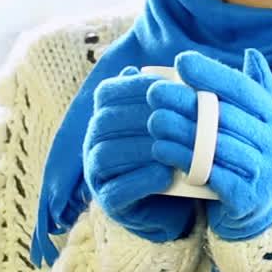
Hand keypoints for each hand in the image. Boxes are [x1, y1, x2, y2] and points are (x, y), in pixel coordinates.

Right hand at [83, 67, 195, 241]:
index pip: (108, 93)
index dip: (135, 87)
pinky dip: (141, 180)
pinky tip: (166, 175)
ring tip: (173, 146)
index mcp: (105, 116)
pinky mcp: (108, 203)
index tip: (166, 86)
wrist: (177, 200)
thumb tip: (158, 68)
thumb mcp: (171, 119)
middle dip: (143, 115)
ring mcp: (97, 174)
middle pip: (106, 122)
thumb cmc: (173, 150)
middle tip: (177, 115)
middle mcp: (93, 142)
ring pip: (108, 154)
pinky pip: (117, 190)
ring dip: (142, 148)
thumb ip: (164, 95)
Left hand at [146, 49, 271, 241]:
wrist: (259, 210)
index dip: (211, 72)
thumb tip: (250, 53)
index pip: (242, 88)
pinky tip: (160, 150)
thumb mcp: (257, 121)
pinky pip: (210, 173)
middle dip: (185, 102)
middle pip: (223, 116)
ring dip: (179, 131)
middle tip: (154, 92)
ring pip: (214, 145)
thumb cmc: (248, 154)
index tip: (181, 60)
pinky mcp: (246, 196)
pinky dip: (182, 160)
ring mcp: (263, 171)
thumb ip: (253, 89)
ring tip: (152, 121)